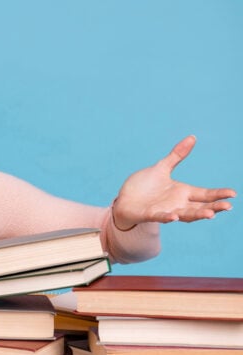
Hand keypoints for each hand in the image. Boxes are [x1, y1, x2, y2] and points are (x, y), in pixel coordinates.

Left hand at [112, 135, 235, 230]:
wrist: (124, 200)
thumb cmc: (144, 187)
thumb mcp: (161, 168)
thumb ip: (177, 155)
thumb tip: (192, 137)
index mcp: (182, 192)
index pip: (205, 194)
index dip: (218, 194)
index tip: (233, 194)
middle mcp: (177, 204)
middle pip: (199, 207)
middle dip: (213, 207)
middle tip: (228, 206)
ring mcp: (165, 210)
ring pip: (184, 215)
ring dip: (197, 214)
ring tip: (210, 214)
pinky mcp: (150, 214)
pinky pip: (160, 217)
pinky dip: (167, 217)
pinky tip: (174, 217)